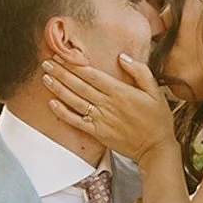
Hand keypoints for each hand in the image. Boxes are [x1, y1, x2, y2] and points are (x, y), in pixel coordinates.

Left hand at [42, 55, 175, 162]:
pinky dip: (63, 113)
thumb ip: (139, 71)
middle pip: (79, 85)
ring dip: (58, 88)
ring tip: (45, 77)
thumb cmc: (157, 118)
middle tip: (46, 62)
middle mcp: (107, 104)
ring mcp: (100, 119)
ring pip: (74, 101)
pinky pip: (76, 121)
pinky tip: (52, 104)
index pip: (91, 74)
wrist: (155, 148)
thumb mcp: (155, 91)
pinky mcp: (97, 132)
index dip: (75, 64)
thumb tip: (122, 57)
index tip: (62, 55)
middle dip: (61, 72)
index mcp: (120, 91)